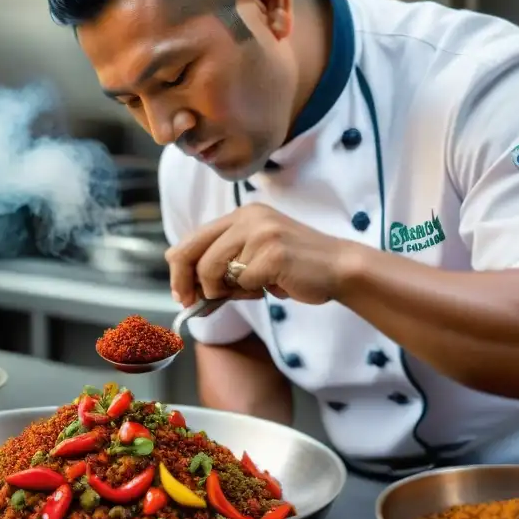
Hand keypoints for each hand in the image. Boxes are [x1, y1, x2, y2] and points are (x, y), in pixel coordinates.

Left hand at [164, 203, 355, 305]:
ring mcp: (261, 233)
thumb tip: (185, 285)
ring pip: (214, 270)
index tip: (180, 292)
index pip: (193, 238)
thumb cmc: (295, 266)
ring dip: (225, 290)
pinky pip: (243, 282)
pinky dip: (253, 292)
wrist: (339, 268)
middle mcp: (248, 218)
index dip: (179, 268)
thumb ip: (225, 260)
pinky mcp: (273, 252)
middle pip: (195, 253)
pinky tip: (273, 287)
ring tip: (251, 291)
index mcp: (242, 215)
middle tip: (191, 303)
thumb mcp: (255, 253)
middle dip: (188, 283)